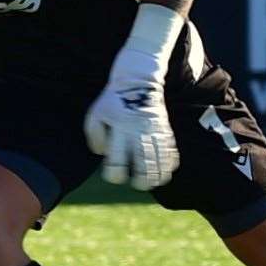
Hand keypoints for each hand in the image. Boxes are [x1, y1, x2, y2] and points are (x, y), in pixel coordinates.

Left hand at [84, 69, 177, 190]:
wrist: (138, 81)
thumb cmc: (113, 101)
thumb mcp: (95, 115)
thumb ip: (94, 137)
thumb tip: (102, 154)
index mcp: (119, 131)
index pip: (117, 162)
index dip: (116, 174)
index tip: (115, 174)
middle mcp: (138, 133)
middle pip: (143, 165)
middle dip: (142, 180)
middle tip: (139, 185)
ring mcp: (154, 131)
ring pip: (159, 159)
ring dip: (158, 174)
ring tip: (156, 183)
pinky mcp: (164, 128)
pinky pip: (170, 149)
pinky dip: (170, 162)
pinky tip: (167, 170)